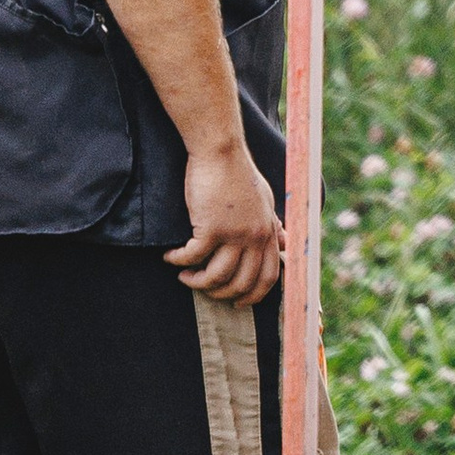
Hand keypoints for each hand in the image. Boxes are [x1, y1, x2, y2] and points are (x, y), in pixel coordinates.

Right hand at [169, 142, 284, 304]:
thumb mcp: (264, 199)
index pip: (268, 277)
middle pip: (241, 283)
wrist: (220, 150)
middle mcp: (255, 236)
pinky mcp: (210, 227)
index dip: (252, 296)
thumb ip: (272, 223)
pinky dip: (179, 261)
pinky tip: (171, 257)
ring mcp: (234, 233)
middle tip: (203, 288)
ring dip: (197, 282)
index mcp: (269, 231)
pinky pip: (192, 257)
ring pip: (216, 276)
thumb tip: (284, 243)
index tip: (237, 303)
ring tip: (185, 277)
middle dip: (220, 294)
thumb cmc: (238, 173)